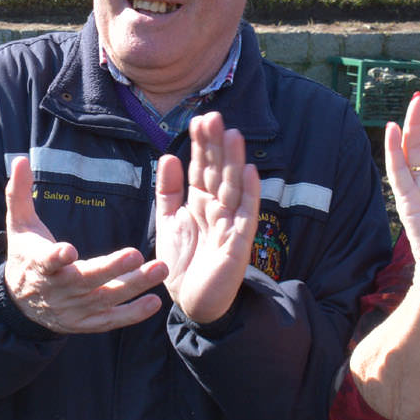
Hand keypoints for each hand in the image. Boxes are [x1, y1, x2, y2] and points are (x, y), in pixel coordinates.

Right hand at [4, 156, 167, 333]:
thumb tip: (20, 158)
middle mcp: (58, 289)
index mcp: (39, 264)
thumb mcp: (19, 225)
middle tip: (137, 254)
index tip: (68, 250)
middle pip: (85, 280)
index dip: (57, 257)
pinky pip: (110, 320)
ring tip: (160, 270)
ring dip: (133, 286)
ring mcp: (73, 309)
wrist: (18, 303)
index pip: (47, 260)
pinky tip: (154, 303)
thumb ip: (19, 193)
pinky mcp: (85, 323)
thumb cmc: (25, 255)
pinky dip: (132, 314)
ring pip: (104, 299)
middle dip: (111, 268)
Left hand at [155, 111, 261, 324]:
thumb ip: (168, 190)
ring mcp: (231, 224)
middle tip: (213, 117)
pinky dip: (250, 194)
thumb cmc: (182, 262)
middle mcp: (218, 208)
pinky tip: (251, 172)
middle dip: (216, 146)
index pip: (202, 168)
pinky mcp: (239, 243)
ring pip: (233, 187)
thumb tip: (169, 155)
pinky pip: (246, 215)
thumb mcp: (168, 220)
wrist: (190, 302)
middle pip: (218, 172)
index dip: (201, 145)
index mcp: (200, 202)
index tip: (198, 119)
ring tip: (232, 134)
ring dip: (234, 162)